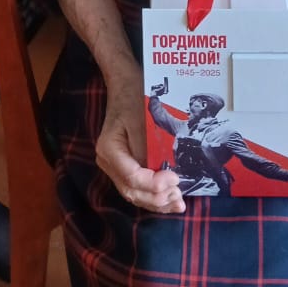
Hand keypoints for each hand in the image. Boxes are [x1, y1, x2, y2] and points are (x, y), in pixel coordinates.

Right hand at [96, 80, 184, 214]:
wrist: (124, 84)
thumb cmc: (133, 97)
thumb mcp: (141, 118)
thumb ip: (146, 147)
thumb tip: (159, 172)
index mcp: (109, 149)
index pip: (131, 177)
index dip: (154, 184)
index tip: (175, 179)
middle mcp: (108, 163)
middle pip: (132, 191)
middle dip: (157, 198)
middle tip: (179, 196)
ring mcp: (115, 167)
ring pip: (135, 194)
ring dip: (157, 202)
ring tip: (178, 203)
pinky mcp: (125, 167)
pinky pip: (138, 188)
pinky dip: (154, 195)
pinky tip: (170, 199)